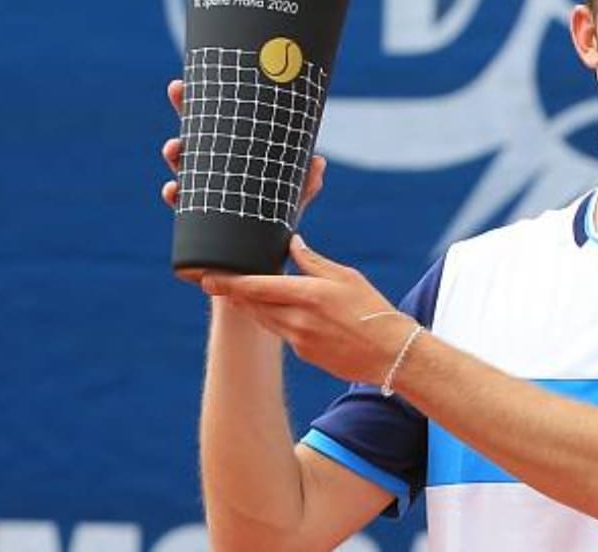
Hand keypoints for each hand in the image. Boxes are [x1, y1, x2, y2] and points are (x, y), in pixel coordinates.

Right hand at [160, 79, 326, 212]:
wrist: (265, 262)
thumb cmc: (276, 223)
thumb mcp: (292, 199)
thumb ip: (306, 183)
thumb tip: (318, 161)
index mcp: (231, 160)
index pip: (215, 127)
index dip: (203, 104)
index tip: (190, 80)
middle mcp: (213, 173)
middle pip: (193, 137)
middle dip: (183, 112)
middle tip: (176, 89)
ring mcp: (203, 194)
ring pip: (182, 167)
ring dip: (174, 154)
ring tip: (174, 147)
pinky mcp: (197, 221)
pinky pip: (181, 205)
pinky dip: (174, 196)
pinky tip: (172, 189)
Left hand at [200, 236, 418, 385]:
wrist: (391, 354)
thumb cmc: (373, 310)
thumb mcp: (346, 277)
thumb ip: (313, 261)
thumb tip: (293, 243)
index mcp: (306, 295)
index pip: (256, 287)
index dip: (228, 283)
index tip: (207, 278)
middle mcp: (297, 320)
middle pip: (253, 305)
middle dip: (235, 294)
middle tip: (216, 282)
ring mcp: (298, 341)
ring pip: (264, 320)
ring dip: (252, 308)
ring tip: (241, 294)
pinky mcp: (305, 354)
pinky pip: (283, 333)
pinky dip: (277, 320)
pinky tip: (282, 312)